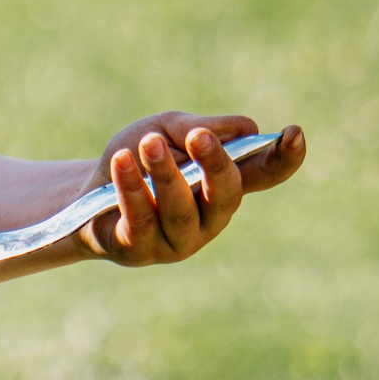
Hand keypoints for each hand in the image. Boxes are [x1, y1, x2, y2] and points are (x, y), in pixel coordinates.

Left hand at [80, 112, 305, 267]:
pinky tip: (122, 162)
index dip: (284, 158)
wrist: (83, 194)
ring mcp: (178, 240)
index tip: (295, 133)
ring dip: (165, 174)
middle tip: (198, 136)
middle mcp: (211, 217)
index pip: (265, 174)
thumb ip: (196, 129)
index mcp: (224, 184)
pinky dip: (131, 188)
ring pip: (181, 210)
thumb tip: (245, 128)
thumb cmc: (135, 158)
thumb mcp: (163, 130)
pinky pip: (140, 220)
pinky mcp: (141, 251)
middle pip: (226, 195)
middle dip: (215, 165)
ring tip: (148, 143)